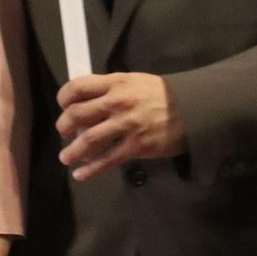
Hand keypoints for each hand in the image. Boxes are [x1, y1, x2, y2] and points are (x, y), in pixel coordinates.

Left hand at [56, 72, 186, 180]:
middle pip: (77, 114)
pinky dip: (91, 169)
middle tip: (63, 132)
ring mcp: (127, 125)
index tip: (63, 106)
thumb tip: (85, 102)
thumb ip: (109, 88)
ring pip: (89, 140)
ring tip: (65, 157)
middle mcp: (117, 103)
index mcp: (114, 83)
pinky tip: (80, 174)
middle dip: (64, 126)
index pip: (77, 87)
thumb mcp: (132, 81)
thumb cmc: (160, 94)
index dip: (64, 98)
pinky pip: (108, 160)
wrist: (194, 108)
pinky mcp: (137, 146)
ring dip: (72, 151)